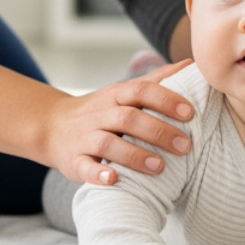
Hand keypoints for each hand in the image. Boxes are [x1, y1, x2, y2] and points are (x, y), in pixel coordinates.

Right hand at [46, 58, 194, 184]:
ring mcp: (85, 137)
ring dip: (134, 156)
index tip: (190, 112)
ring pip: (108, 144)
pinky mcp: (74, 161)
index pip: (141, 91)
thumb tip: (192, 64)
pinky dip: (98, 174)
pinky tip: (114, 180)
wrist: (52, 126)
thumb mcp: (124, 91)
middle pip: (129, 118)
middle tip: (186, 146)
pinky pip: (84, 166)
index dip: (166, 100)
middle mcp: (100, 114)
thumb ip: (157, 79)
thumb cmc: (101, 110)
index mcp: (115, 95)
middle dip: (158, 132)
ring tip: (160, 167)